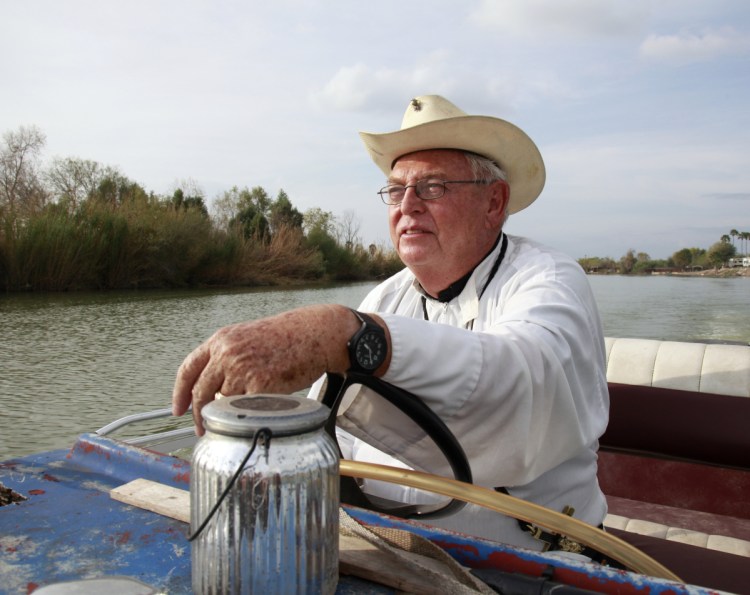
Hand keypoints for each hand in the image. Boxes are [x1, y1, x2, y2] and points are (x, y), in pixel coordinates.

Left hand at [171, 304, 359, 433]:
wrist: (314, 333)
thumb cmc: (286, 337)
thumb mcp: (247, 338)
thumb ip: (226, 359)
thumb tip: (212, 390)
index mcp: (221, 340)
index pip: (188, 369)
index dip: (179, 393)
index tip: (178, 409)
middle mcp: (227, 353)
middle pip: (200, 391)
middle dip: (199, 414)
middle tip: (202, 428)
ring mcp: (242, 369)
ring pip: (224, 402)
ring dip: (234, 410)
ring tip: (251, 405)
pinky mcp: (259, 384)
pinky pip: (246, 407)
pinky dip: (252, 411)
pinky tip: (264, 404)